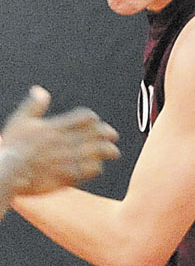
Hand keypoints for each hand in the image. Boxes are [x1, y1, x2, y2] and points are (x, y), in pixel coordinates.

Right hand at [1, 86, 119, 194]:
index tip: (96, 123)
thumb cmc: (11, 147)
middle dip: (108, 134)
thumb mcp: (20, 122)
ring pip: (98, 152)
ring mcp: (67, 158)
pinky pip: (90, 170)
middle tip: (113, 137)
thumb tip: (39, 90)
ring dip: (107, 151)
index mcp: (56, 127)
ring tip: (113, 153)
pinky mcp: (67, 175)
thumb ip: (33, 106)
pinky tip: (95, 167)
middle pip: (97, 134)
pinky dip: (96, 167)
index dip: (93, 119)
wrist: (6, 173)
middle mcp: (65, 141)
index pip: (86, 117)